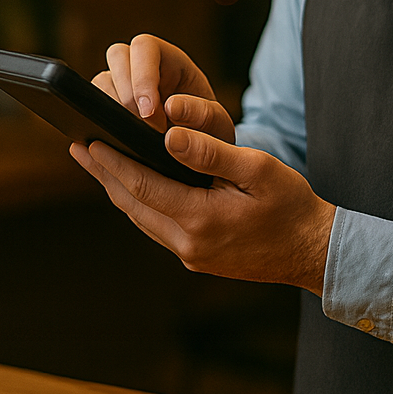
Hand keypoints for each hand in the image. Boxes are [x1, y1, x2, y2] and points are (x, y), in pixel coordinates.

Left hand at [70, 103, 335, 295]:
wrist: (314, 252)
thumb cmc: (291, 205)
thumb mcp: (257, 169)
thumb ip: (211, 152)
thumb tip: (168, 135)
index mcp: (201, 220)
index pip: (142, 185)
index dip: (112, 161)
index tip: (89, 139)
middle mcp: (188, 244)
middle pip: (132, 203)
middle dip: (104, 173)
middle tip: (78, 146)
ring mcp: (191, 256)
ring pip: (141, 218)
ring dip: (117, 189)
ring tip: (97, 162)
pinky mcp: (197, 258)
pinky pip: (157, 227)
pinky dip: (139, 203)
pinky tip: (132, 186)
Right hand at [92, 34, 231, 137]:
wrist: (199, 152)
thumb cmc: (210, 132)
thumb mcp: (216, 123)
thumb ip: (202, 113)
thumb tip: (170, 108)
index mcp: (169, 58)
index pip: (145, 47)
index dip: (142, 76)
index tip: (149, 111)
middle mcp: (140, 65)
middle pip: (117, 57)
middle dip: (124, 93)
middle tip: (140, 127)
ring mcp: (120, 85)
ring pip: (99, 82)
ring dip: (110, 110)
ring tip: (131, 139)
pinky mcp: (106, 108)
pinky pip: (91, 108)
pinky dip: (99, 124)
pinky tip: (115, 145)